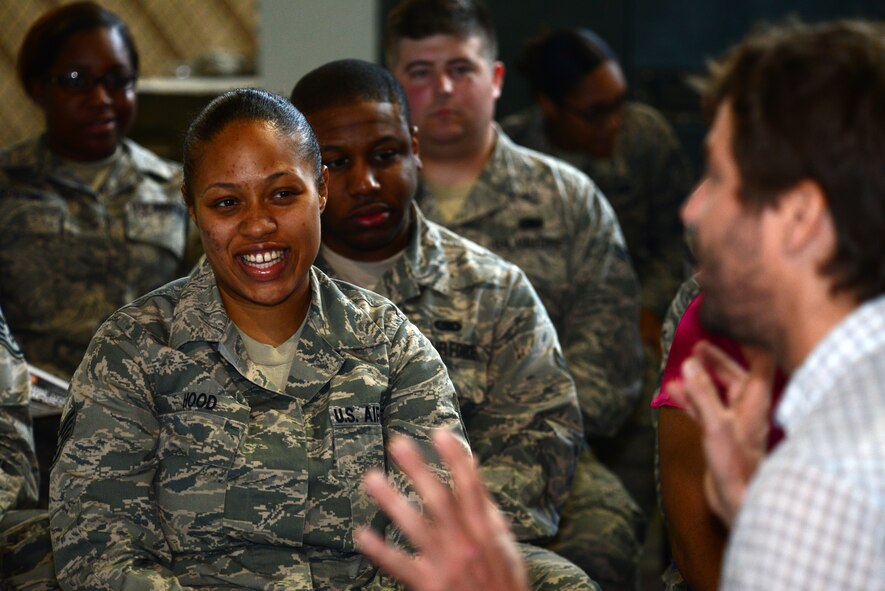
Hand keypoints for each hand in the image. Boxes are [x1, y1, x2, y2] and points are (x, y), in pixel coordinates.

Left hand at [355, 430, 528, 590]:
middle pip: (439, 499)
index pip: (471, 487)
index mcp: (485, 532)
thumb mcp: (506, 548)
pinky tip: (362, 534)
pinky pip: (399, 565)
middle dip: (418, 469)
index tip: (441, 433)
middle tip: (399, 445)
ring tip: (372, 478)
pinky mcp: (429, 585)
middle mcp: (465, 544)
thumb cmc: (501, 585)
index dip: (456, 459)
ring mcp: (446, 564)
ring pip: (415, 526)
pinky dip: (379, 549)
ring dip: (392, 500)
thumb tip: (474, 475)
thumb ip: (488, 513)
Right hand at [665, 341, 773, 525]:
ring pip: (718, 391)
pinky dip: (691, 398)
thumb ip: (702, 393)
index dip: (750, 340)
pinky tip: (672, 391)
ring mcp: (734, 422)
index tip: (735, 323)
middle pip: (736, 374)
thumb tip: (690, 363)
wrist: (737, 502)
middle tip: (697, 343)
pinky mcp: (721, 435)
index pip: (760, 360)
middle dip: (717, 358)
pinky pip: (706, 408)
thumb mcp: (716, 424)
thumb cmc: (735, 464)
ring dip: (701, 378)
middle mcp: (747, 408)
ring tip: (683, 363)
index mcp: (754, 400)